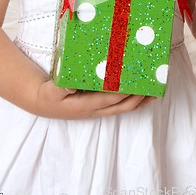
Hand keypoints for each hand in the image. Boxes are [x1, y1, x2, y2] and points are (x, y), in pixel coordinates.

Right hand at [35, 79, 155, 118]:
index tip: (136, 85)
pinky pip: (118, 104)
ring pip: (122, 107)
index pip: (109, 99)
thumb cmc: (48, 96)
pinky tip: (139, 93)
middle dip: (137, 98)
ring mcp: (97, 108)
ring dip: (138, 101)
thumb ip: (60, 88)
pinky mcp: (97, 104)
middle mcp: (94, 109)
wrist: (42, 103)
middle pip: (121, 106)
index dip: (123, 94)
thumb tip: (71, 86)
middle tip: (152, 88)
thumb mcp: (50, 91)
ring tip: (153, 92)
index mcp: (85, 105)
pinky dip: (130, 99)